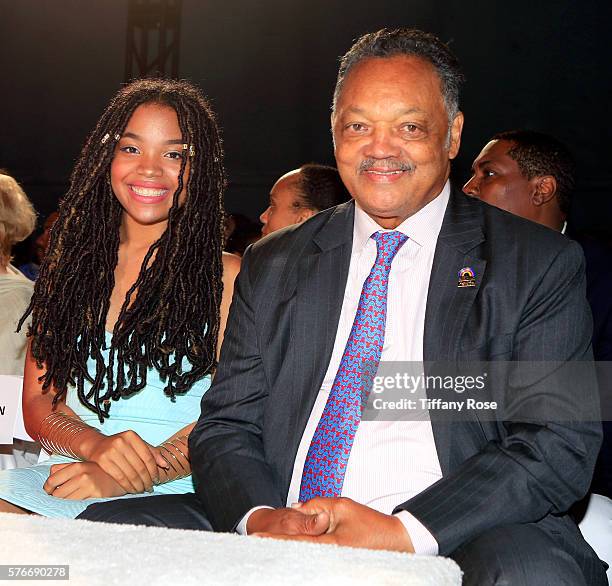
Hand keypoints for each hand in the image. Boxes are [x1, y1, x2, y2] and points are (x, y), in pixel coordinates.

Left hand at [43, 462, 126, 499]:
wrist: (123, 477)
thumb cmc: (100, 472)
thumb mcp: (83, 465)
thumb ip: (64, 467)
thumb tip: (50, 474)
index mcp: (78, 466)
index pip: (52, 479)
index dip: (48, 488)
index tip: (50, 491)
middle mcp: (83, 475)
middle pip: (57, 493)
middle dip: (57, 497)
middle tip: (63, 497)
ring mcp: (90, 486)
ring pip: (65, 501)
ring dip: (64, 503)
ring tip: (71, 500)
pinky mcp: (96, 496)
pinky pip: (76, 506)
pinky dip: (74, 507)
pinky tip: (79, 503)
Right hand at [79, 429, 167, 493]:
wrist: (96, 445)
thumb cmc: (120, 446)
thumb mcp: (135, 444)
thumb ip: (152, 452)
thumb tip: (165, 465)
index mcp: (132, 436)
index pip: (147, 456)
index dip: (154, 470)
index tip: (157, 479)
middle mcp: (121, 441)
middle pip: (139, 466)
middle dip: (147, 480)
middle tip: (150, 488)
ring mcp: (111, 451)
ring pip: (130, 473)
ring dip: (138, 485)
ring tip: (143, 490)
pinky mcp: (102, 461)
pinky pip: (119, 477)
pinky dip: (128, 486)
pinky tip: (132, 490)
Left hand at [255, 497, 413, 552]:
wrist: (396, 541)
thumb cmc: (370, 524)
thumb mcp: (343, 506)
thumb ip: (317, 506)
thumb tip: (297, 508)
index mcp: (330, 544)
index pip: (295, 541)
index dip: (274, 539)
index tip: (255, 537)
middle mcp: (329, 557)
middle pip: (296, 551)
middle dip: (276, 546)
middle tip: (253, 541)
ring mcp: (333, 562)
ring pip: (304, 554)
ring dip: (287, 548)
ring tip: (266, 543)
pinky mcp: (337, 563)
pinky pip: (314, 556)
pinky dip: (301, 550)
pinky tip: (290, 547)